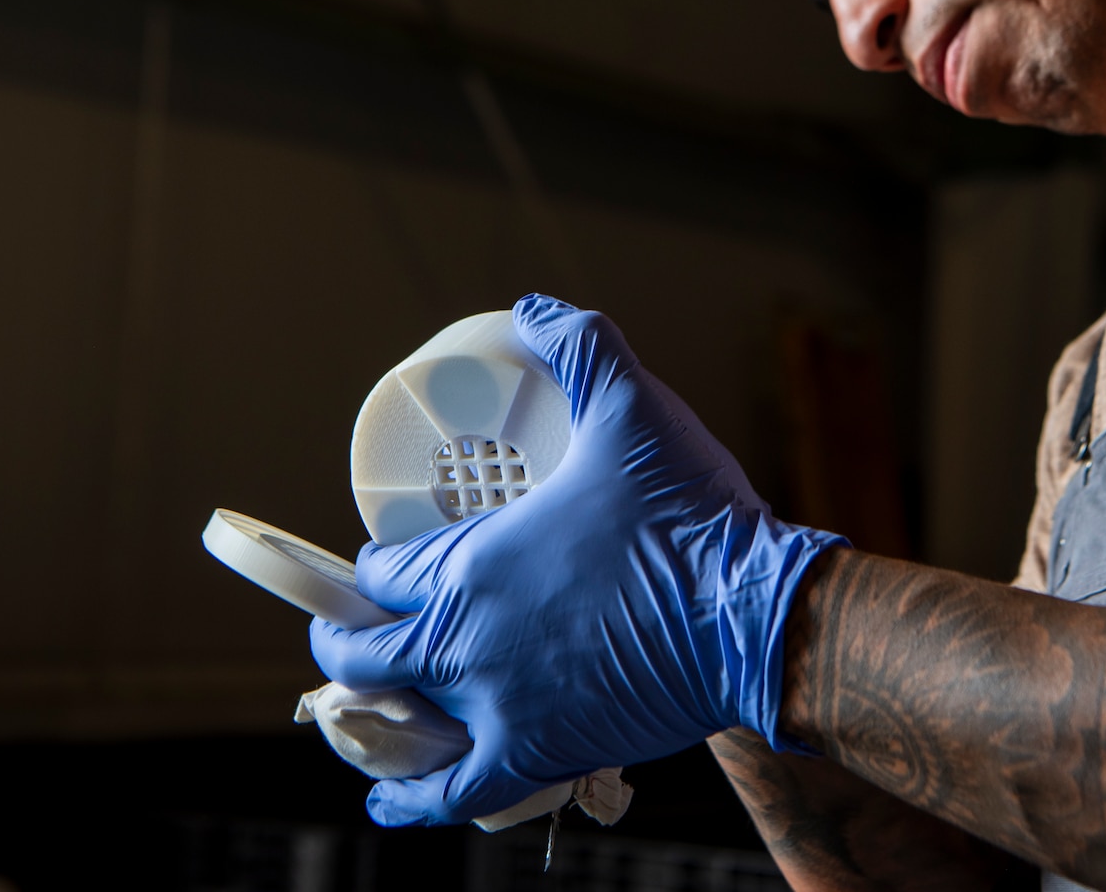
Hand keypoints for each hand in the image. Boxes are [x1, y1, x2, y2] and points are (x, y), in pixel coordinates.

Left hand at [310, 295, 847, 825]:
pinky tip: (390, 798)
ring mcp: (497, 704)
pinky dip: (410, 799)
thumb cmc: (693, 519)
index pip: (384, 574)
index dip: (379, 568)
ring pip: (393, 722)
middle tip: (364, 628)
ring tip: (375, 706)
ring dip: (373, 712)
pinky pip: (451, 793)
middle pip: (366, 650)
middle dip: (351, 638)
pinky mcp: (538, 753)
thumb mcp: (634, 410)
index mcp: (475, 559)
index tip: (394, 566)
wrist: (754, 616)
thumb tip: (539, 307)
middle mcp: (468, 638)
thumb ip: (582, 347)